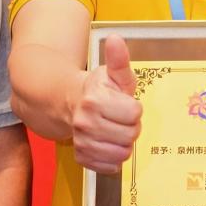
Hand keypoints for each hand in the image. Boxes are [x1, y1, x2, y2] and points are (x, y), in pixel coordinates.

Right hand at [71, 34, 141, 173]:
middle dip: (131, 126)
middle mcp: (85, 122)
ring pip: (123, 153)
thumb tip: (116, 39)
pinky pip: (112, 167)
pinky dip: (114, 157)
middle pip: (131, 135)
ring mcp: (82, 142)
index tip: (124, 103)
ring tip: (115, 130)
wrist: (71, 104)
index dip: (134, 108)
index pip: (135, 113)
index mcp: (94, 100)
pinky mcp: (82, 158)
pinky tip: (108, 143)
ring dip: (124, 142)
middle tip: (121, 118)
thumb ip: (119, 59)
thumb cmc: (100, 89)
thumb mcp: (113, 74)